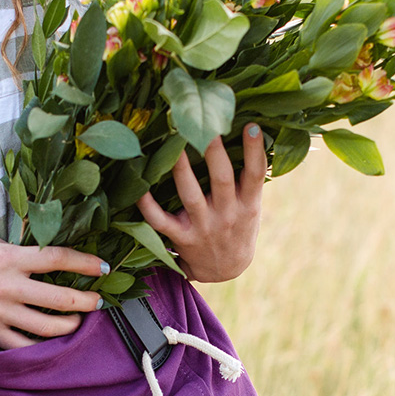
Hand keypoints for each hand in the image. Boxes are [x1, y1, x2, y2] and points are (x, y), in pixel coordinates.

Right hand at [0, 236, 106, 348]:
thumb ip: (12, 249)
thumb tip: (34, 256)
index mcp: (7, 257)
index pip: (56, 259)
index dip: (84, 262)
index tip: (101, 266)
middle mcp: (8, 286)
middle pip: (60, 298)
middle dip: (86, 301)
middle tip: (98, 301)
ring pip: (47, 326)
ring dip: (70, 325)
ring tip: (77, 321)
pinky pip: (23, 345)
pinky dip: (41, 345)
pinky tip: (50, 341)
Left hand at [136, 123, 266, 282]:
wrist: (226, 270)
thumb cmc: (238, 226)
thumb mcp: (251, 205)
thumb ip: (247, 178)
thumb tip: (246, 132)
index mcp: (248, 204)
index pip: (255, 174)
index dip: (254, 151)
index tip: (251, 126)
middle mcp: (227, 214)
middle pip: (222, 180)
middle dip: (214, 152)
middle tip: (206, 126)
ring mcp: (203, 227)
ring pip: (190, 195)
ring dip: (181, 170)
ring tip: (172, 145)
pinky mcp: (182, 239)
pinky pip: (161, 221)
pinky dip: (148, 206)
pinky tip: (139, 189)